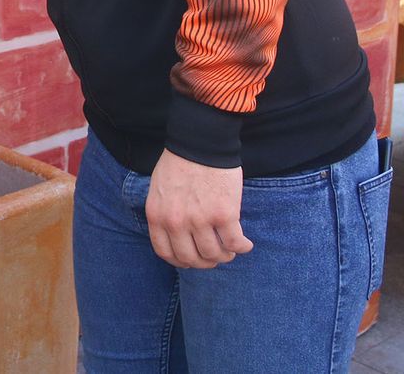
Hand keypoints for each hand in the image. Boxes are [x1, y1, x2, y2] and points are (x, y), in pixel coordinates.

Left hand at [145, 149, 253, 269]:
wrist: (200, 141)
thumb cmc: (180, 162)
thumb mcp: (159, 191)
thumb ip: (165, 214)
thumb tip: (177, 237)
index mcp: (157, 216)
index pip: (166, 253)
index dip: (181, 261)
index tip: (192, 259)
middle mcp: (176, 222)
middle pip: (192, 259)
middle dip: (205, 262)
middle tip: (215, 256)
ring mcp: (200, 220)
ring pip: (214, 254)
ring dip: (225, 255)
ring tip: (231, 248)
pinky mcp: (224, 214)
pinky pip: (235, 243)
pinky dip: (242, 247)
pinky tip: (245, 244)